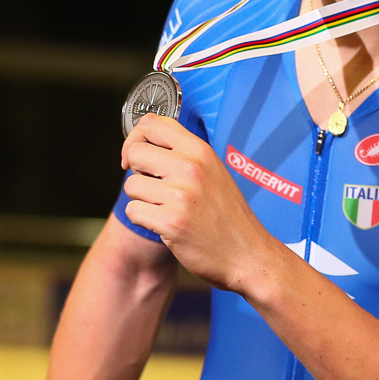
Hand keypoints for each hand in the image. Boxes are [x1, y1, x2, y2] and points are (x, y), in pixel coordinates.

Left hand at [120, 115, 276, 292]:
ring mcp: (182, 195)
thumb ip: (184, 155)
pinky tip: (165, 225)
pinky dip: (143, 220)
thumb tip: (141, 146)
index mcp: (201, 151)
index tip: (138, 159)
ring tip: (166, 209)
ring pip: (131, 185)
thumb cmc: (226, 215)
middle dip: (137, 172)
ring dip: (141, 200)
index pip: (152, 124)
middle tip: (155, 188)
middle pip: (135, 153)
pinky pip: (133, 211)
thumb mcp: (214, 172)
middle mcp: (192, 168)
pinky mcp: (172, 222)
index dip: (135, 139)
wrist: (247, 255)